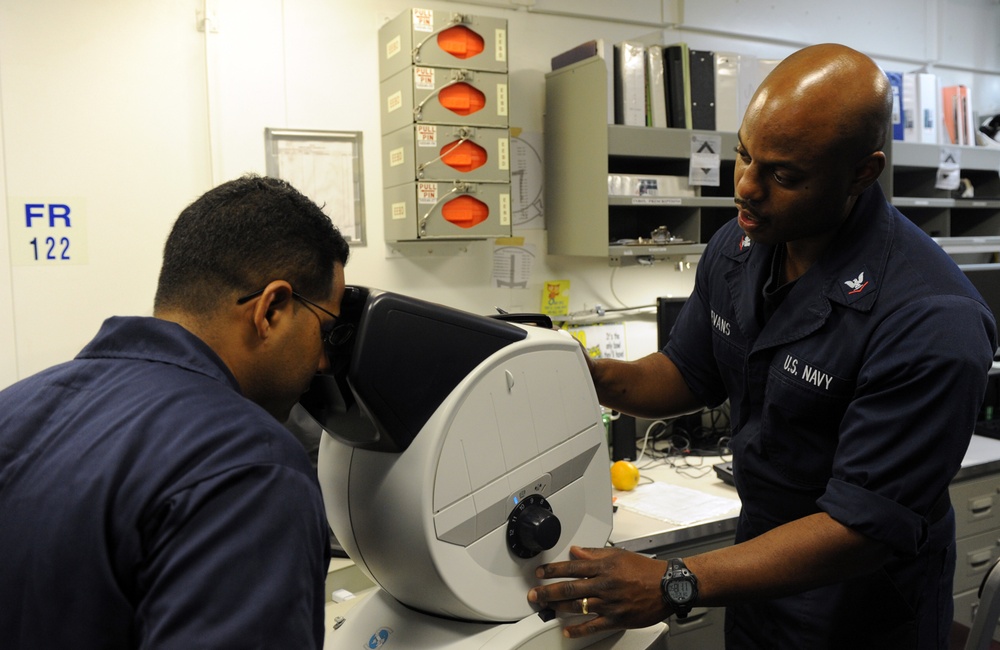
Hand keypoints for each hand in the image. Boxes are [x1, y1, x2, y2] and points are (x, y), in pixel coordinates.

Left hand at [527, 546, 670, 637]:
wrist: (668, 587)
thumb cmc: (646, 571)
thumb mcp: (619, 554)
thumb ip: (595, 554)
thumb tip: (576, 551)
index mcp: (605, 566)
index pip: (572, 567)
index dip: (553, 570)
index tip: (541, 573)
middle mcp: (605, 584)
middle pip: (570, 587)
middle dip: (548, 591)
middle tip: (534, 594)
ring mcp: (610, 603)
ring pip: (577, 606)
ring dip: (558, 607)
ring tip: (546, 608)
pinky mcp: (617, 619)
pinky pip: (593, 626)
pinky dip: (578, 629)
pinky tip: (567, 630)